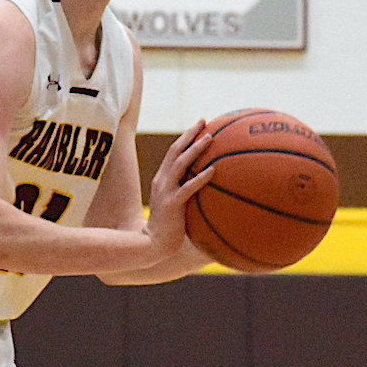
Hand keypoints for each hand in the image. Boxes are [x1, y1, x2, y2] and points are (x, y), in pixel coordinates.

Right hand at [145, 121, 211, 259]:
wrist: (153, 244)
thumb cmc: (169, 227)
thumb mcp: (177, 205)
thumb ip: (188, 192)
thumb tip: (210, 184)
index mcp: (163, 179)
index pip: (173, 152)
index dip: (186, 137)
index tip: (201, 124)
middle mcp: (162, 181)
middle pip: (175, 151)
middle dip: (190, 135)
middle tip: (205, 122)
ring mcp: (166, 192)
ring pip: (180, 165)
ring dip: (195, 150)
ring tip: (210, 139)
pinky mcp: (172, 205)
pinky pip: (187, 188)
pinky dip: (200, 178)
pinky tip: (213, 170)